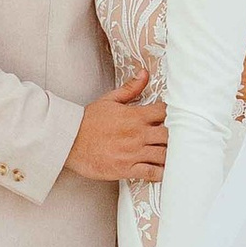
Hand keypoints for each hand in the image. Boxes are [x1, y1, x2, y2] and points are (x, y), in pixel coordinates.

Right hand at [67, 66, 166, 181]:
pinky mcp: (126, 168)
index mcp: (135, 116)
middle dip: (175, 137)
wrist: (68, 141)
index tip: (174, 118)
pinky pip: (151, 172)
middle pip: (170, 135)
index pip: (165, 112)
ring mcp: (133, 152)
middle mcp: (137, 134)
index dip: (173, 115)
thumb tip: (144, 73)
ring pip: (164, 155)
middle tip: (177, 139)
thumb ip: (130, 88)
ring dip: (170, 155)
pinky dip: (161, 173)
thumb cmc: (87, 121)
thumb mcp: (109, 100)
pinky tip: (164, 171)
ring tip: (172, 155)